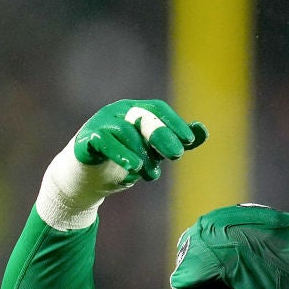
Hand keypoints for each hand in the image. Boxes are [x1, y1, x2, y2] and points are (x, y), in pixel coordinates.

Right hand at [36, 100, 207, 230]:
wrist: (86, 179)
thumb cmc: (123, 160)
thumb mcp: (152, 152)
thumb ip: (175, 142)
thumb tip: (202, 131)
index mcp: (136, 111)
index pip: (158, 110)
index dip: (175, 123)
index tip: (189, 141)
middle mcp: (118, 112)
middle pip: (143, 117)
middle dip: (162, 136)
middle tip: (177, 155)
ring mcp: (100, 123)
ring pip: (126, 131)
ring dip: (142, 155)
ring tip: (151, 175)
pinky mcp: (86, 139)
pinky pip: (104, 142)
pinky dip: (120, 154)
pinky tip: (133, 168)